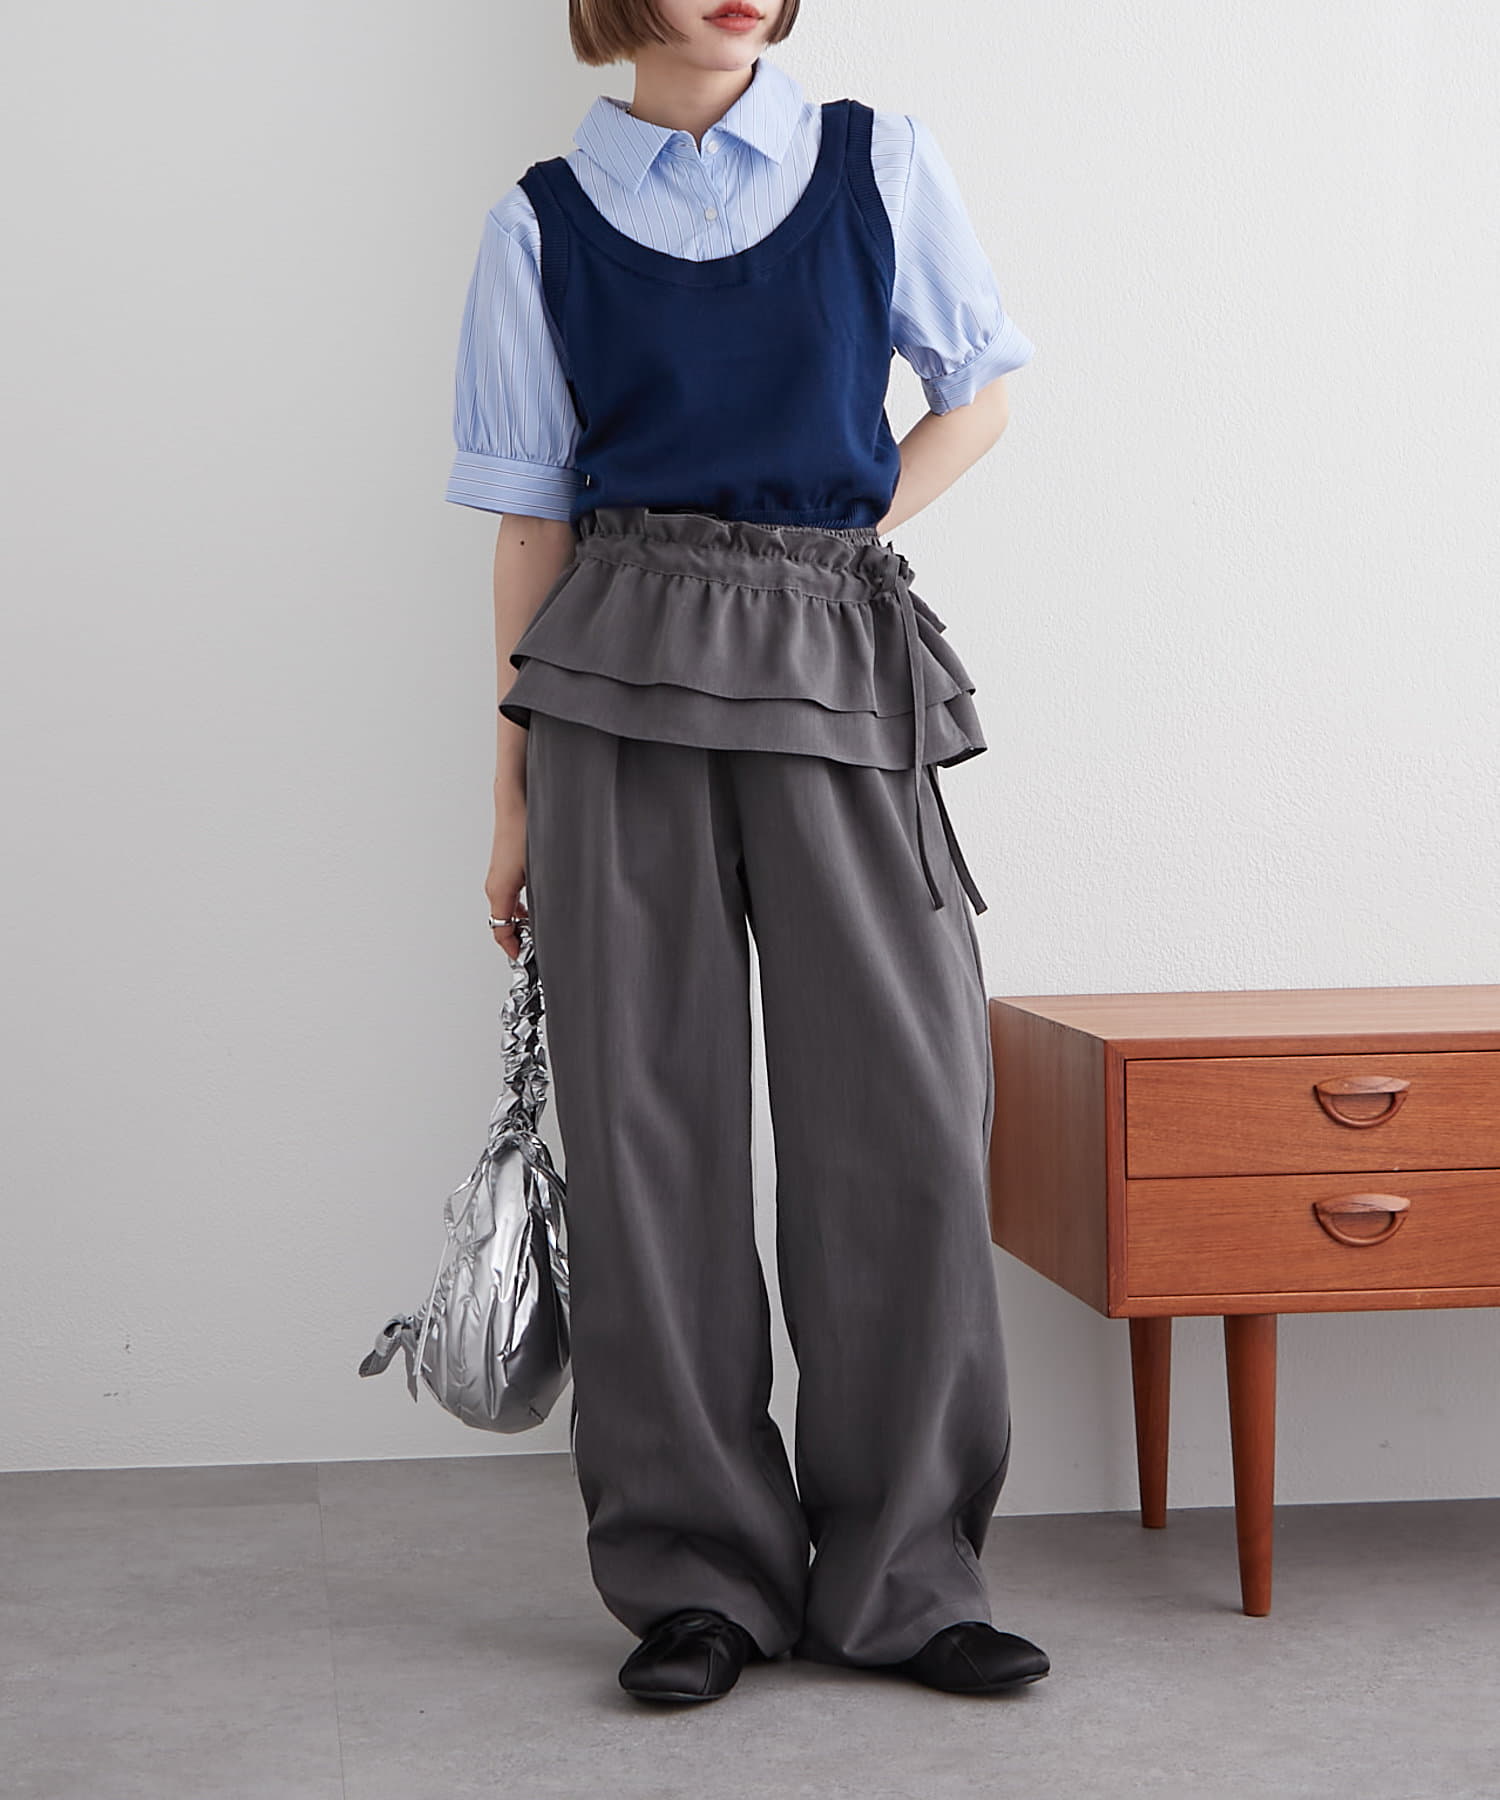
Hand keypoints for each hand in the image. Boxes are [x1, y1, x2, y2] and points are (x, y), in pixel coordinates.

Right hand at [485, 783, 527, 961]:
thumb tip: (552, 922)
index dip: (514, 949)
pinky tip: (541, 903)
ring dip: (521, 921)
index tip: (528, 958)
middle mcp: (494, 885)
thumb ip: (543, 901)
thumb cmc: (527, 829)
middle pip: (502, 923)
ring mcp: (498, 876)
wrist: (517, 800)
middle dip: (520, 937)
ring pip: (506, 909)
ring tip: (544, 927)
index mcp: (499, 891)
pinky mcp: (504, 867)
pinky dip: (521, 907)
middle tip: (542, 945)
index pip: (499, 932)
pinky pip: (509, 896)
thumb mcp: (541, 872)